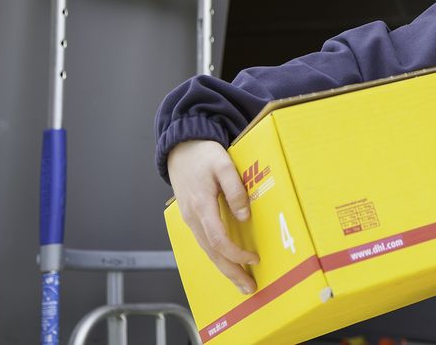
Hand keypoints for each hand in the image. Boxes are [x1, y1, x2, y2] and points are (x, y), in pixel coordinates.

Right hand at [168, 140, 258, 293]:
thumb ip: (235, 189)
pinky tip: (227, 262)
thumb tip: (244, 216)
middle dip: (231, 271)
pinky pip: (205, 242)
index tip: (253, 259)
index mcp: (201, 205)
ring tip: (241, 282)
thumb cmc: (204, 154)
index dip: (235, 253)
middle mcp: (193, 217)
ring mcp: (190, 218)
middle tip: (248, 287)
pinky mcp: (192, 217)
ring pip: (207, 250)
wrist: (181, 147)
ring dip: (224, 267)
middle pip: (211, 252)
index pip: (218, 238)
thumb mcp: (224, 164)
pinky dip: (217, 256)